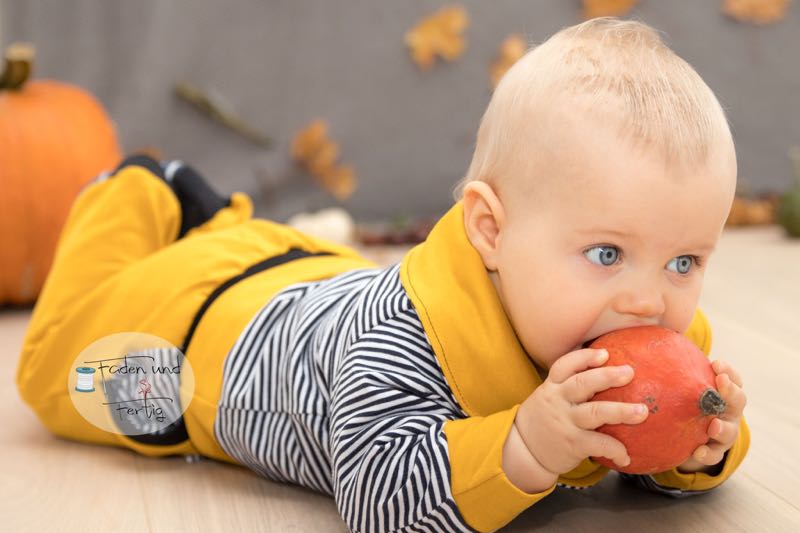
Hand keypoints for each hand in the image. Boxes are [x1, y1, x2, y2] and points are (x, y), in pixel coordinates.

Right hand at [515, 348, 649, 476]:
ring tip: (642, 412)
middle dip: (606, 377)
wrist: (524, 450)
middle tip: (629, 372)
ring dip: (620, 411)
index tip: (605, 354)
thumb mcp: (549, 397)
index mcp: (552, 387)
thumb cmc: (545, 419)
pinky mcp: (572, 444)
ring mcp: (565, 422)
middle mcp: (558, 401)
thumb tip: (607, 371)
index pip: (564, 366)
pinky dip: (615, 449)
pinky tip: (626, 457)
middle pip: (581, 384)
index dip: (584, 358)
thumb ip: (570, 386)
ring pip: (595, 412)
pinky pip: (598, 444)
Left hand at [676, 359, 746, 473]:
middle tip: (721, 382)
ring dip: (723, 428)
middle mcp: (728, 411)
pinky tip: (698, 452)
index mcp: (723, 393)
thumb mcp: (680, 386)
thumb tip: (650, 344)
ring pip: (730, 430)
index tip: (716, 364)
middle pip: (738, 401)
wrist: (687, 436)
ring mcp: (725, 432)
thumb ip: (672, 369)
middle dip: (731, 391)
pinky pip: (715, 454)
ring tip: (713, 426)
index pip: (732, 378)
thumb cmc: (682, 402)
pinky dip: (708, 454)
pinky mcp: (715, 450)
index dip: (727, 371)